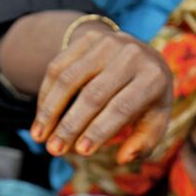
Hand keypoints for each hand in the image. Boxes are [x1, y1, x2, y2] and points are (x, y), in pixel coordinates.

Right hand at [30, 25, 171, 163]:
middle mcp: (131, 55)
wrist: (141, 55)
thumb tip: (123, 158)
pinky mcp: (87, 37)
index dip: (99, 130)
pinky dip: (46, 94)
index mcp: (153, 77)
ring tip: (39, 136)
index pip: (121, 107)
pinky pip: (58, 66)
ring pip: (69, 78)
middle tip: (54, 150)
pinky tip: (41, 117)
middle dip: (70, 125)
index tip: (80, 152)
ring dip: (51, 110)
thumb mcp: (155, 120)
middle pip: (93, 94)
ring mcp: (107, 42)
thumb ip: (143, 143)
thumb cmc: (147, 98)